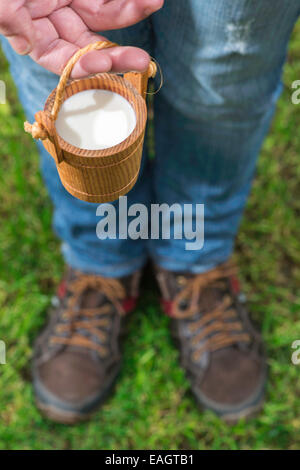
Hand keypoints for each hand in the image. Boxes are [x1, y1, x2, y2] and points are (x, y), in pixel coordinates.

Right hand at [0, 0, 162, 76]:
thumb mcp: (0, 0)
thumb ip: (8, 17)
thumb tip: (25, 43)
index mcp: (35, 33)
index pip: (62, 59)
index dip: (82, 65)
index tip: (103, 64)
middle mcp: (56, 21)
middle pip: (90, 43)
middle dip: (117, 53)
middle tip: (142, 59)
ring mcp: (71, 0)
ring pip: (105, 13)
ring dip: (130, 12)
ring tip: (152, 3)